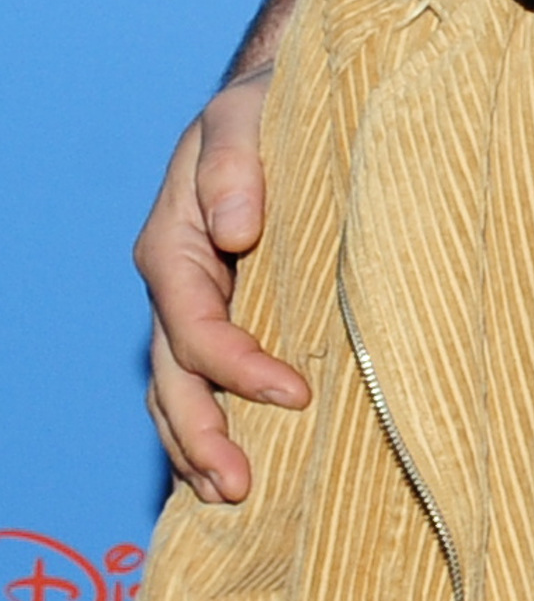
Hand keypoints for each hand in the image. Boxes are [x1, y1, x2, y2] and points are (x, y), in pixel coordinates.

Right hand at [138, 75, 309, 504]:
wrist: (281, 102)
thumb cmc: (268, 105)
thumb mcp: (245, 115)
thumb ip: (234, 164)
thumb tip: (235, 229)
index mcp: (174, 243)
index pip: (194, 324)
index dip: (235, 366)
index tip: (293, 393)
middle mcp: (177, 285)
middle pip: (174, 377)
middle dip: (202, 437)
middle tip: (241, 487)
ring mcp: (197, 306)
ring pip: (179, 391)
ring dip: (199, 448)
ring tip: (235, 498)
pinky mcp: (228, 317)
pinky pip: (205, 383)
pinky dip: (211, 429)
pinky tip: (241, 471)